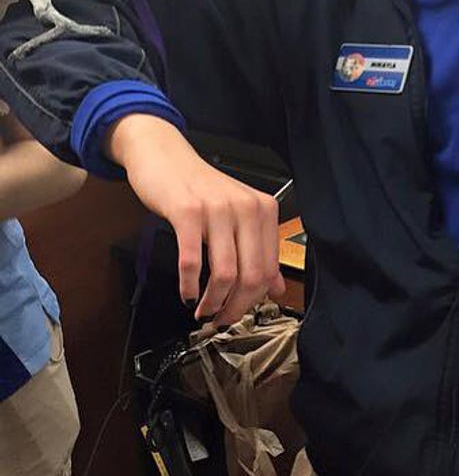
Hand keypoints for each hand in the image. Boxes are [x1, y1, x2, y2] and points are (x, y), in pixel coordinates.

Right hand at [107, 114, 285, 324]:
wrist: (164, 156)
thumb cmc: (200, 188)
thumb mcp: (236, 215)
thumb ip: (258, 250)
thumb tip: (276, 288)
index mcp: (263, 210)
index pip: (269, 268)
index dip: (254, 299)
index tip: (238, 313)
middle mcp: (246, 208)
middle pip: (251, 275)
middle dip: (235, 307)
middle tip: (219, 320)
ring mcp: (217, 209)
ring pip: (225, 273)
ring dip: (213, 302)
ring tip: (202, 311)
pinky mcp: (187, 212)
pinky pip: (191, 261)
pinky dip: (189, 287)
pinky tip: (187, 295)